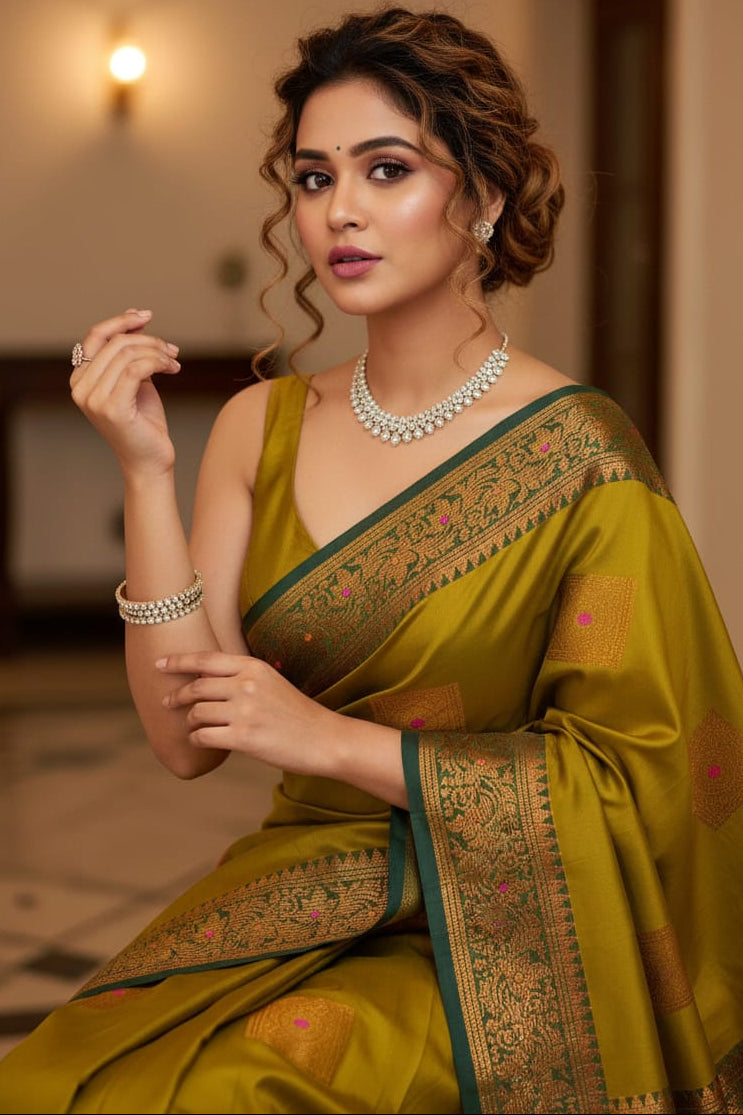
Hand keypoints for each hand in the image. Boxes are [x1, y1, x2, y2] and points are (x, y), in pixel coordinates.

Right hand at [69, 308, 181, 474]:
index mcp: (80, 379)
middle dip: (148, 340)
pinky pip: (137, 369)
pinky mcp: (112, 408)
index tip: (145, 315)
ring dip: (157, 352)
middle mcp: (81, 388)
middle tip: (171, 350)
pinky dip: (158, 363)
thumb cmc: (144, 422)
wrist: (150, 460)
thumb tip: (137, 318)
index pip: (95, 336)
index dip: (120, 321)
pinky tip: (173, 369)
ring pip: (128, 354)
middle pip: (115, 343)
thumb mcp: (134, 380)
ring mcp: (94, 399)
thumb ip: (129, 354)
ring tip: (173, 362)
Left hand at [157, 651, 340, 775]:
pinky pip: (203, 736)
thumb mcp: (271, 682)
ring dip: (191, 721)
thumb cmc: (296, 713)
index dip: (178, 660)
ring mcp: (245, 711)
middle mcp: (247, 685)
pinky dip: (197, 739)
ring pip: (196, 713)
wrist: (324, 738)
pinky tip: (203, 740)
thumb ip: (241, 677)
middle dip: (176, 696)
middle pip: (196, 687)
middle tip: (167, 702)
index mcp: (253, 667)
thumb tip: (204, 679)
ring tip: (196, 727)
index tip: (159, 664)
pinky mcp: (243, 738)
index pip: (206, 659)